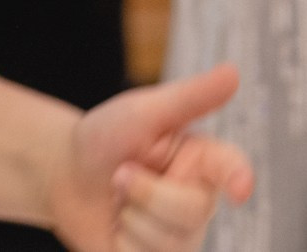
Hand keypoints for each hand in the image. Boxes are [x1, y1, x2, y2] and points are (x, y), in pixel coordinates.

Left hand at [47, 65, 255, 251]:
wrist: (66, 175)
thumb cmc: (108, 137)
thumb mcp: (142, 112)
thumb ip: (189, 98)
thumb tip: (234, 72)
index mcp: (204, 161)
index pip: (230, 169)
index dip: (237, 177)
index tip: (239, 187)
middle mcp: (200, 202)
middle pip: (191, 212)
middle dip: (144, 191)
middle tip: (121, 172)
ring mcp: (181, 237)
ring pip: (168, 242)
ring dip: (129, 218)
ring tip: (119, 198)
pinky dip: (120, 244)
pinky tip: (118, 228)